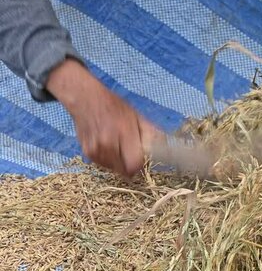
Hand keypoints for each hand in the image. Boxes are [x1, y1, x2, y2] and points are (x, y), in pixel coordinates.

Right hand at [47, 59, 158, 176]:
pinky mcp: (87, 154)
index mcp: (123, 133)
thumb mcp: (137, 116)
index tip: (142, 157)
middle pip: (125, 171)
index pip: (134, 164)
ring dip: (119, 163)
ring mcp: (95, 150)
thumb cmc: (114, 106)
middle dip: (131, 164)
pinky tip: (108, 146)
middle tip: (131, 152)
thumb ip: (151, 134)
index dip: (141, 164)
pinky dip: (109, 160)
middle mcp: (107, 145)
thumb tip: (167, 148)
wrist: (85, 99)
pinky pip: (104, 165)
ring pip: (114, 169)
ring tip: (118, 146)